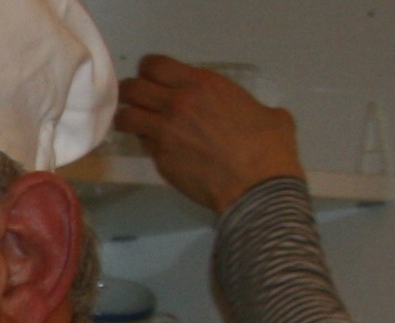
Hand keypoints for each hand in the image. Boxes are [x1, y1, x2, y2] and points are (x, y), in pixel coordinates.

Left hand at [114, 55, 305, 214]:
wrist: (256, 185)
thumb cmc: (268, 146)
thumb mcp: (264, 112)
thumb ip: (244, 105)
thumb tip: (250, 114)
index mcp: (202, 84)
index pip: (155, 65)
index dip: (150, 70)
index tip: (154, 78)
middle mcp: (177, 103)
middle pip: (132, 88)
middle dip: (132, 92)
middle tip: (140, 100)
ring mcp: (163, 132)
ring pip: (126, 117)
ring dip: (129, 118)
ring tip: (138, 123)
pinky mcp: (159, 159)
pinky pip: (140, 143)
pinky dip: (143, 142)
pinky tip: (156, 145)